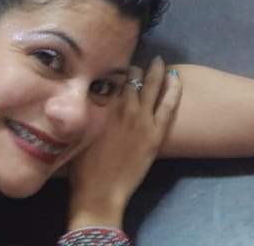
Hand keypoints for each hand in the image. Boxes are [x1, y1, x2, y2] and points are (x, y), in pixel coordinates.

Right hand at [67, 57, 181, 227]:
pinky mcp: (155, 133)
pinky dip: (174, 89)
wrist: (99, 191)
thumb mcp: (77, 132)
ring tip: (158, 61)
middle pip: (132, 78)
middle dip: (135, 68)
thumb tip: (78, 97)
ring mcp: (142, 119)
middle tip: (137, 63)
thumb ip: (83, 112)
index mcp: (102, 106)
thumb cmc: (82, 167)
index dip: (115, 69)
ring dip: (155, 71)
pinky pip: (169, 105)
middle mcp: (123, 107)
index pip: (112, 77)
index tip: (116, 63)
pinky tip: (176, 77)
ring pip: (152, 86)